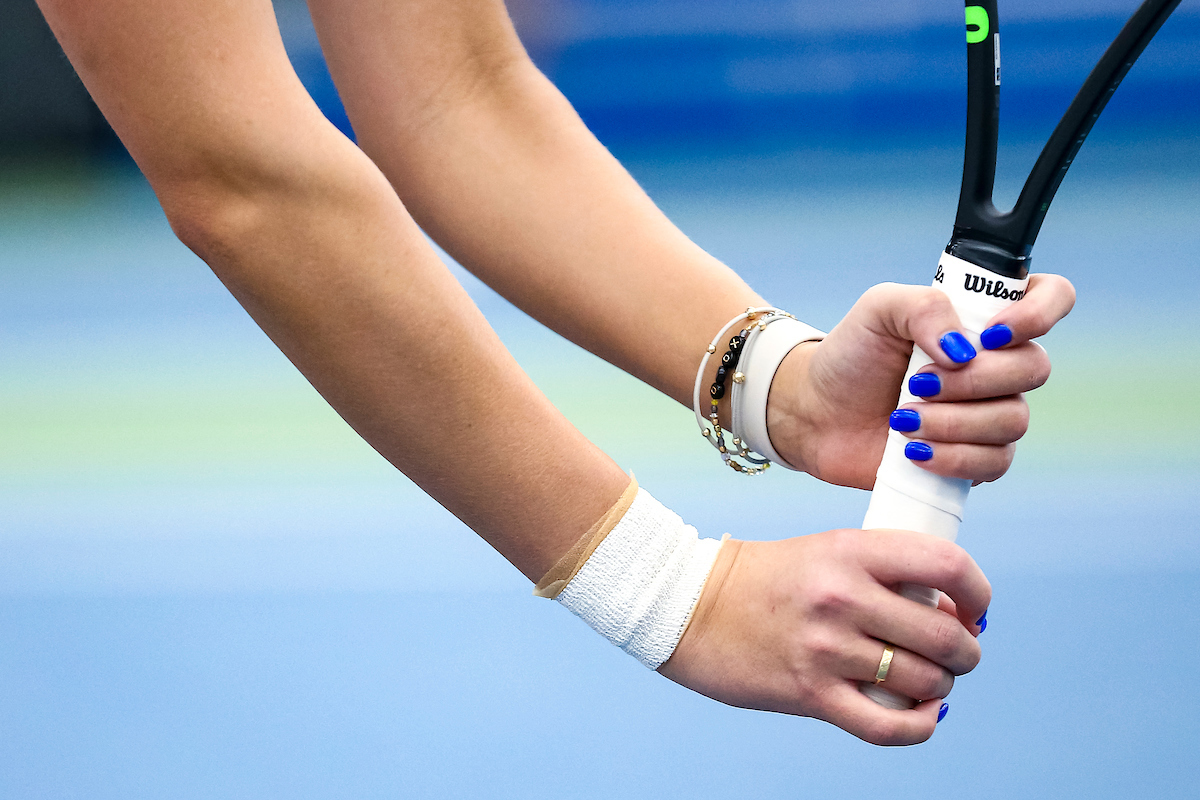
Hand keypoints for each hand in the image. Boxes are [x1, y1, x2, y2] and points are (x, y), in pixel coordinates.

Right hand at [659, 528, 989, 744]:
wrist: (690, 606)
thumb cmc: (763, 578)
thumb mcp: (825, 551)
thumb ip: (883, 570)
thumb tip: (952, 607)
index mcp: (850, 551)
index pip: (947, 565)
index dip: (979, 591)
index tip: (975, 607)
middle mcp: (842, 598)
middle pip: (946, 635)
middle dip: (967, 650)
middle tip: (958, 651)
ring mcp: (826, 649)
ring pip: (925, 682)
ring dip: (942, 686)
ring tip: (931, 680)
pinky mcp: (811, 695)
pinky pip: (889, 727)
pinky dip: (921, 726)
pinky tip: (923, 714)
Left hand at [766, 273, 1075, 487]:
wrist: (818, 413)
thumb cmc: (852, 355)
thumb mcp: (878, 309)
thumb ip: (924, 307)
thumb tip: (964, 348)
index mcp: (984, 316)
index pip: (1051, 297)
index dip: (1039, 313)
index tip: (990, 335)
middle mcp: (998, 363)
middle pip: (1034, 368)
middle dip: (971, 381)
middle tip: (916, 383)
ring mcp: (990, 412)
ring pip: (1014, 420)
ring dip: (953, 422)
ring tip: (901, 419)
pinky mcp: (975, 457)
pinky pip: (995, 462)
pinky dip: (953, 458)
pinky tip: (912, 451)